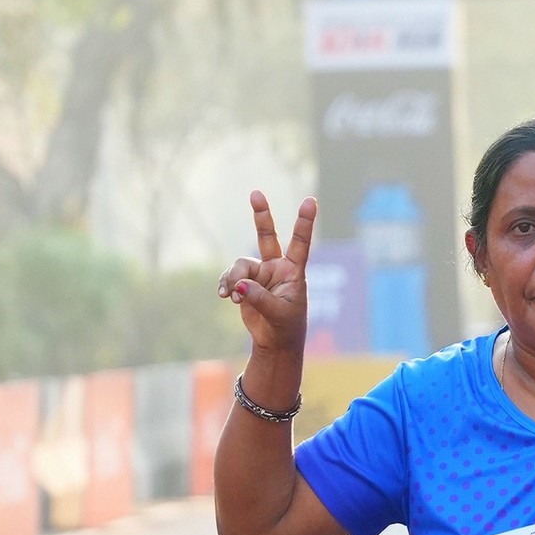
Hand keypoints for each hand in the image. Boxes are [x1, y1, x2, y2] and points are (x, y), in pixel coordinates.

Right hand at [218, 190, 314, 372]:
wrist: (274, 342)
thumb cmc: (285, 327)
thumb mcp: (277, 314)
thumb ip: (259, 298)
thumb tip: (239, 285)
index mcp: (294, 272)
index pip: (301, 244)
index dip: (304, 222)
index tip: (310, 201)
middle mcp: (277, 267)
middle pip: (267, 236)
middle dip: (261, 215)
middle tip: (255, 193)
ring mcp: (260, 274)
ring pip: (241, 265)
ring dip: (234, 279)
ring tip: (233, 297)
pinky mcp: (245, 283)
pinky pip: (230, 277)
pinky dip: (226, 285)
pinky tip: (225, 296)